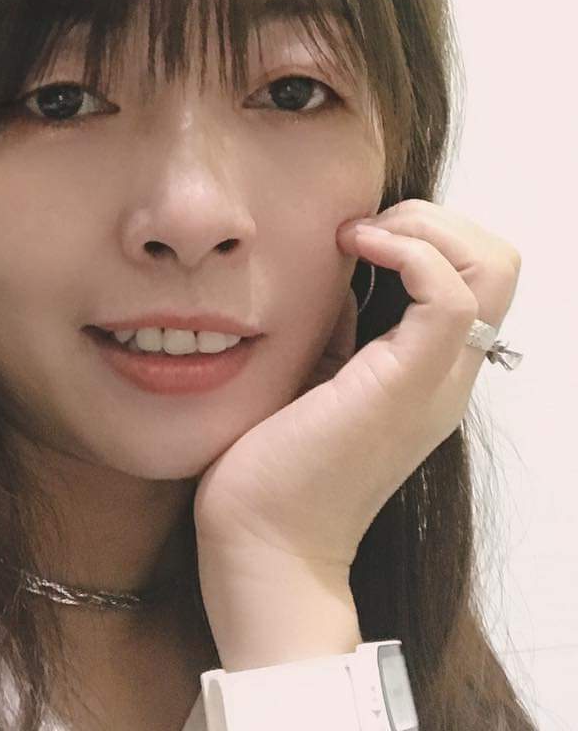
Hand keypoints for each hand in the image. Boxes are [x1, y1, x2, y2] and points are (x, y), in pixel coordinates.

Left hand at [193, 199, 520, 575]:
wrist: (262, 544)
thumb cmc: (273, 465)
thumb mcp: (314, 374)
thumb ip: (341, 328)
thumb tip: (337, 272)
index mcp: (425, 371)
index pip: (476, 274)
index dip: (426, 231)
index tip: (353, 234)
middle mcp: (446, 375)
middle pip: (499, 261)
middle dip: (433, 218)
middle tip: (362, 232)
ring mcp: (434, 381)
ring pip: (492, 267)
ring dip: (424, 227)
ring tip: (359, 239)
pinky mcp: (404, 385)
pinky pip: (449, 297)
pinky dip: (410, 251)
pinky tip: (353, 249)